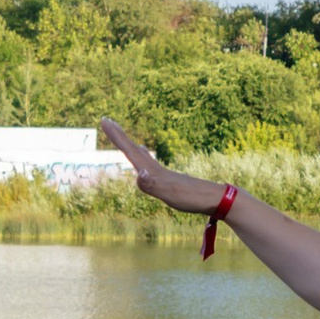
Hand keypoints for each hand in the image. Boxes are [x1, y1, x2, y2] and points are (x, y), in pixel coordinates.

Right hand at [98, 118, 229, 217]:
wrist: (215, 199)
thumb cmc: (191, 198)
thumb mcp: (169, 193)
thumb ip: (152, 185)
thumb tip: (138, 174)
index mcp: (152, 170)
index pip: (130, 150)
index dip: (116, 136)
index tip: (104, 119)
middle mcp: (156, 168)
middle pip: (133, 148)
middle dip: (119, 135)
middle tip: (107, 120)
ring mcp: (163, 173)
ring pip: (141, 154)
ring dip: (129, 144)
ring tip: (122, 136)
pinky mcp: (169, 179)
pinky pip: (150, 163)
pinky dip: (143, 156)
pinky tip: (145, 157)